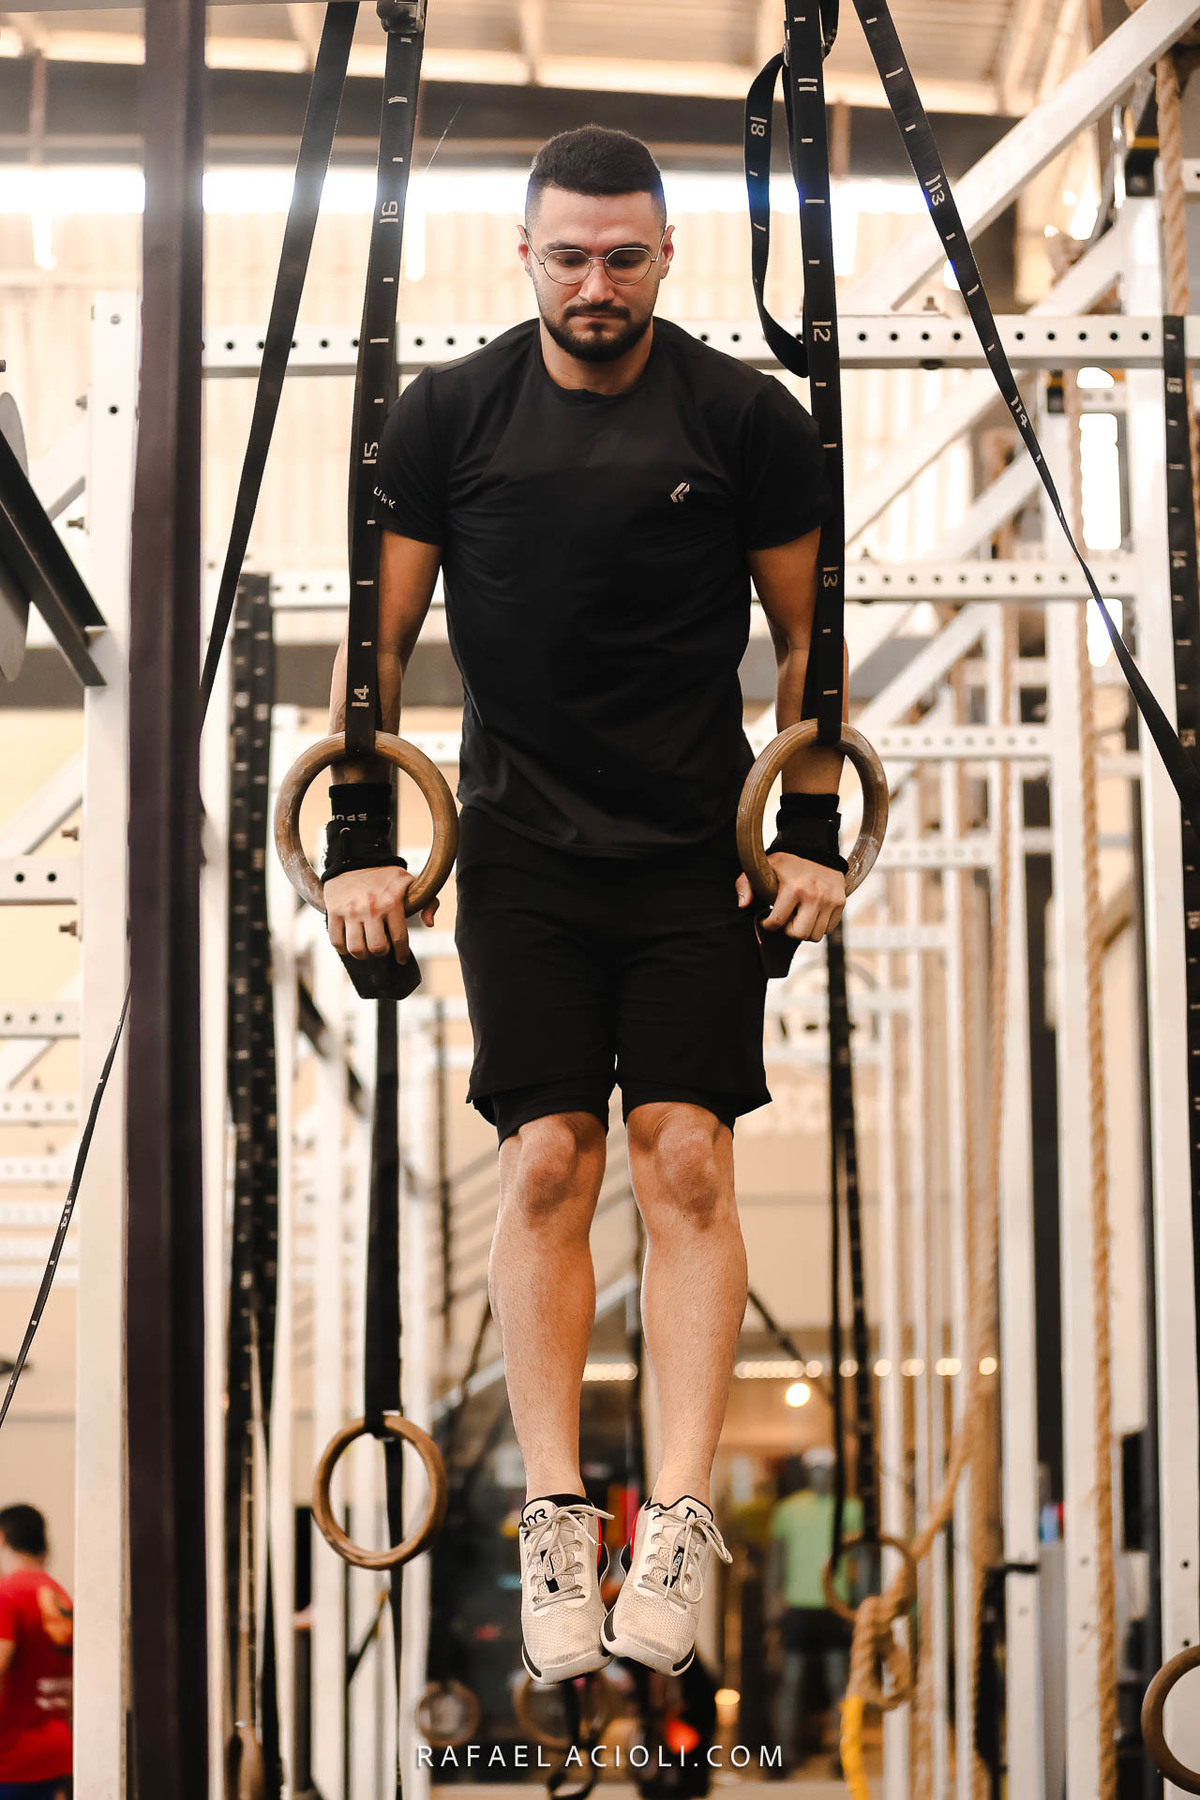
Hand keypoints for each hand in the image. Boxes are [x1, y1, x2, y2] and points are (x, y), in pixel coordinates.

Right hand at [323, 866, 438, 962]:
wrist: (356, 857)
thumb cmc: (386, 875)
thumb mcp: (412, 882)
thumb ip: (428, 902)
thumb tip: (429, 924)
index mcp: (392, 903)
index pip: (400, 939)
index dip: (402, 953)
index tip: (401, 958)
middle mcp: (371, 909)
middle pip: (377, 948)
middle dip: (381, 952)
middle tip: (382, 948)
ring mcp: (350, 911)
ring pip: (356, 949)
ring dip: (362, 954)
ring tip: (366, 948)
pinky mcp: (333, 911)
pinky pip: (336, 941)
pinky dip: (343, 948)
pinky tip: (349, 944)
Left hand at [736, 852, 844, 943]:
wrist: (815, 848)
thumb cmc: (785, 862)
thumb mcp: (761, 868)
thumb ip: (744, 885)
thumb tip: (742, 905)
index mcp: (793, 889)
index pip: (777, 922)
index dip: (768, 925)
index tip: (767, 920)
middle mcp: (814, 896)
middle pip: (800, 934)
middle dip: (788, 930)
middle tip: (785, 920)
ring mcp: (830, 900)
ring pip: (815, 935)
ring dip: (804, 930)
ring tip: (798, 917)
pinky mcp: (840, 902)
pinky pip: (829, 929)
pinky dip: (819, 926)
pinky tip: (810, 913)